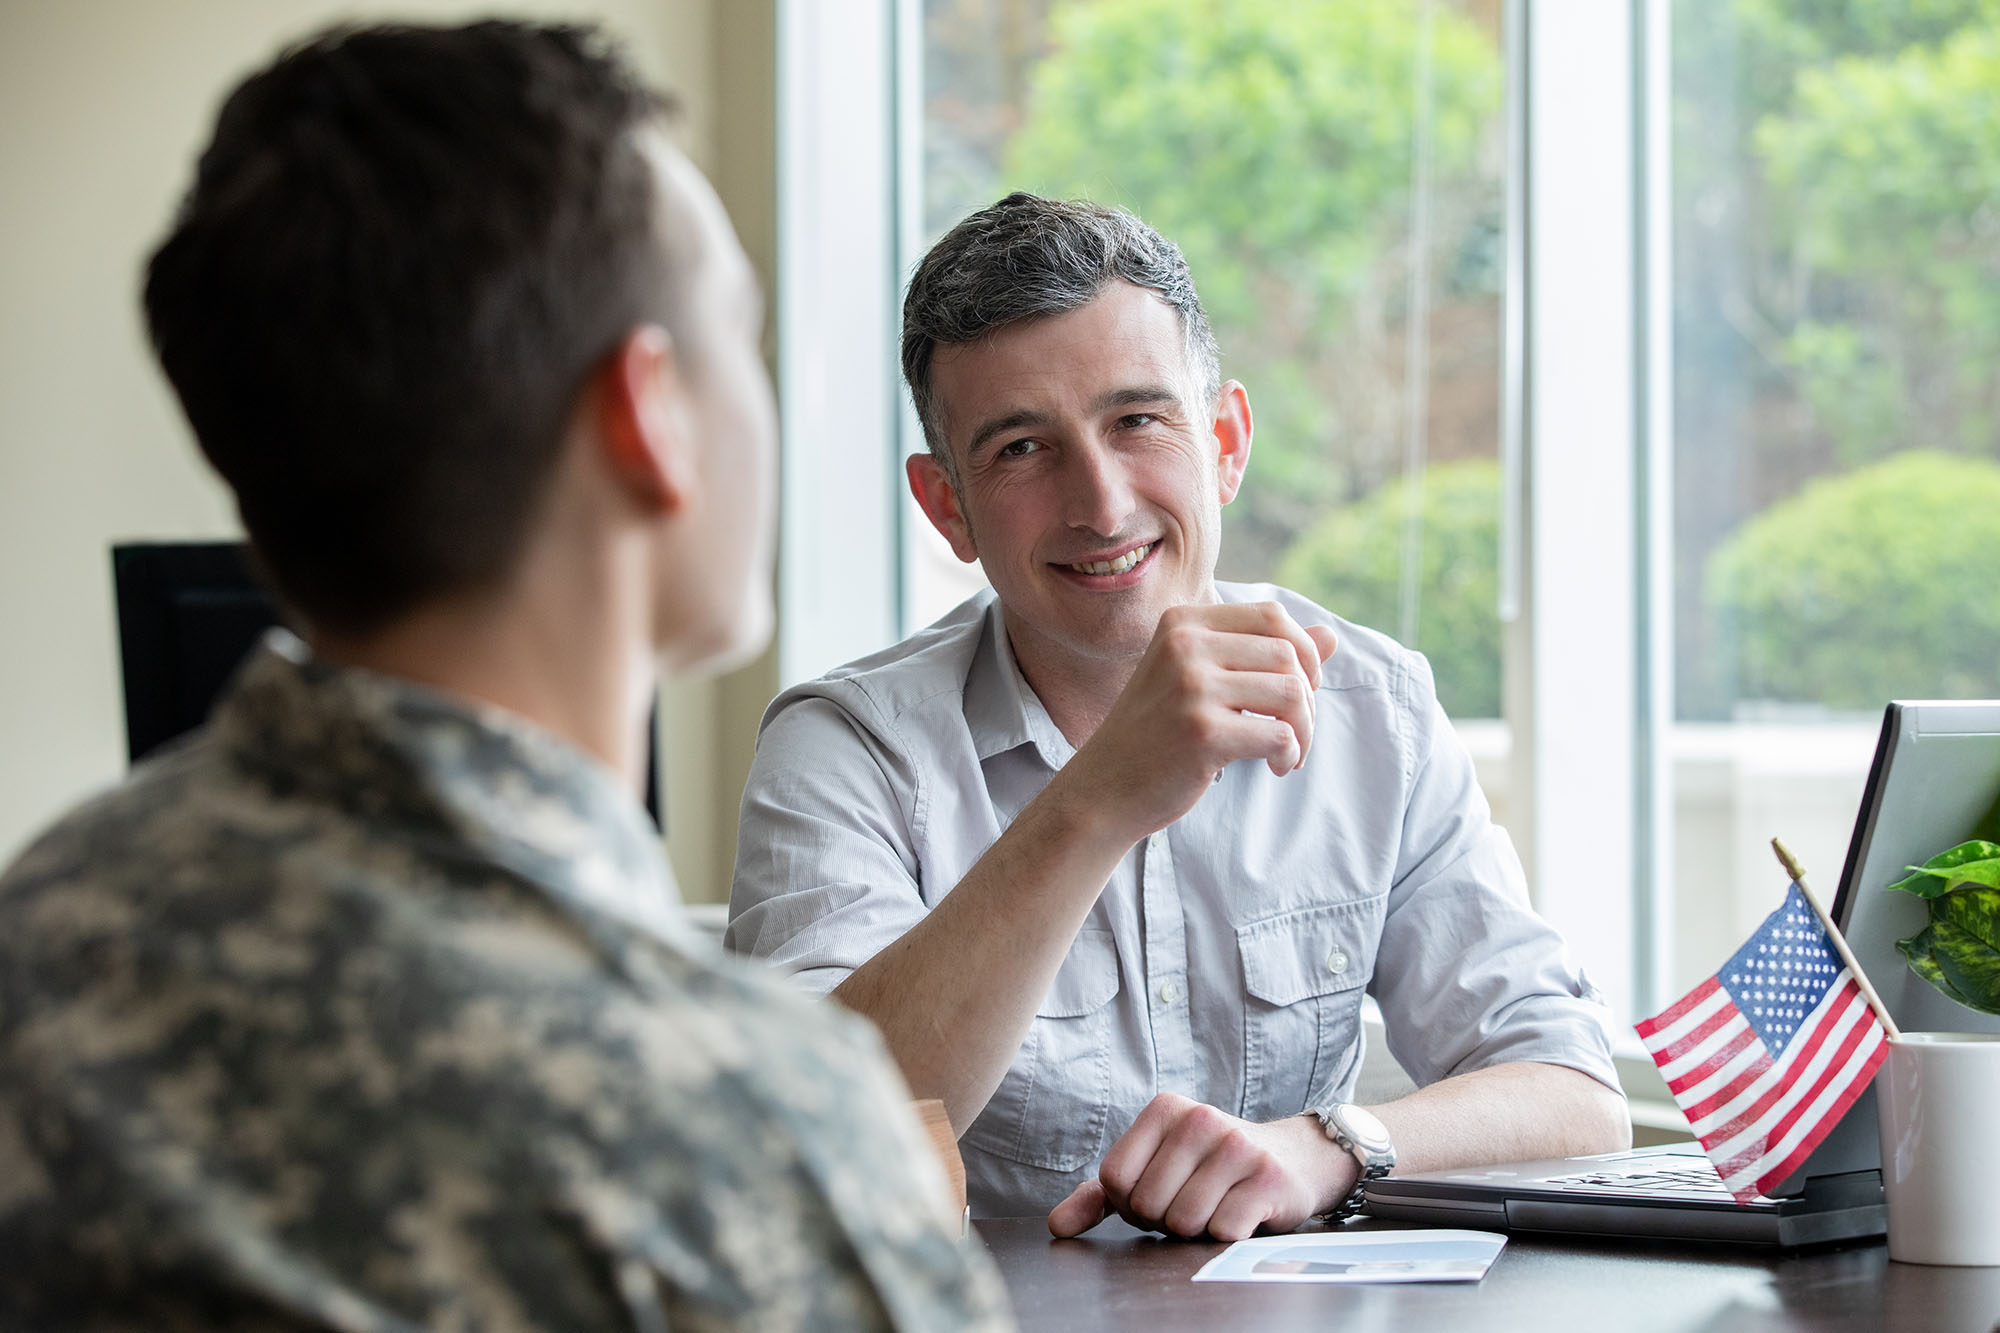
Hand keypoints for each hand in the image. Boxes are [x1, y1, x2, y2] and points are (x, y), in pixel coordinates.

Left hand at [1047, 1094, 1354, 1240]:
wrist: (1292, 1161)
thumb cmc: (1209, 1170)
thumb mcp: (1155, 1169)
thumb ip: (1101, 1196)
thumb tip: (1056, 1226)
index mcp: (1164, 1109)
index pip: (1113, 1179)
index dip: (1130, 1204)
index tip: (1158, 1195)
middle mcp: (1200, 1118)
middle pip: (1146, 1205)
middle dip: (1163, 1220)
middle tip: (1191, 1204)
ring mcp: (1237, 1146)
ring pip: (1184, 1222)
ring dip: (1196, 1231)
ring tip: (1215, 1208)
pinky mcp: (1269, 1178)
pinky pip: (1222, 1231)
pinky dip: (1226, 1236)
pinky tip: (1241, 1215)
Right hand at [1053, 603, 1337, 845]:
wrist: (1104, 788)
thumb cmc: (1157, 733)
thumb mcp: (1200, 680)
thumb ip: (1260, 653)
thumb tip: (1331, 635)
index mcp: (1182, 623)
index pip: (1271, 615)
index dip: (1302, 650)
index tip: (1300, 688)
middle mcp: (1185, 646)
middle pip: (1288, 654)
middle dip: (1308, 697)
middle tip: (1295, 730)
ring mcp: (1191, 688)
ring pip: (1292, 692)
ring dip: (1305, 729)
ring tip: (1289, 752)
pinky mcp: (1202, 733)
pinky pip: (1281, 734)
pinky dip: (1291, 754)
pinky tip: (1275, 767)